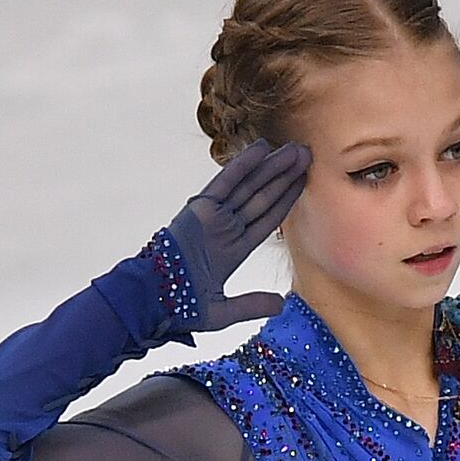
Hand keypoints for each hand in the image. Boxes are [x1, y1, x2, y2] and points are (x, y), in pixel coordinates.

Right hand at [165, 137, 310, 330]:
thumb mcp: (222, 312)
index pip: (267, 219)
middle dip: (285, 176)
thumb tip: (280, 305)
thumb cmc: (179, 309)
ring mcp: (214, 216)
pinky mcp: (200, 208)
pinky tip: (262, 148)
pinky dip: (243, 164)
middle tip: (306, 155)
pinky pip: (226, 182)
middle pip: (262, 197)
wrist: (152, 302)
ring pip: (249, 186)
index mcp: (234, 250)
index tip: (304, 181)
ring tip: (296, 149)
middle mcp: (226, 229)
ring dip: (272, 167)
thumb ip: (251, 306)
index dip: (286, 199)